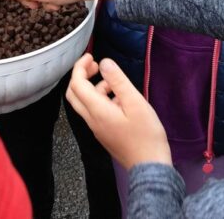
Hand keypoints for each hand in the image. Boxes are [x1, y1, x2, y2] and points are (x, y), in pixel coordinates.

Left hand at [66, 55, 170, 169]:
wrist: (149, 167)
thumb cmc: (146, 134)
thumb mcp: (135, 103)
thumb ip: (118, 81)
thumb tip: (104, 62)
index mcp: (97, 111)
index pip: (77, 85)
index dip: (80, 67)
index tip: (92, 56)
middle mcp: (92, 120)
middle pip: (74, 94)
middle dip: (81, 76)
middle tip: (96, 66)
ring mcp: (97, 128)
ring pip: (85, 103)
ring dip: (94, 88)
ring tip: (114, 83)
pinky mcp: (104, 133)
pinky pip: (95, 112)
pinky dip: (102, 99)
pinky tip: (121, 99)